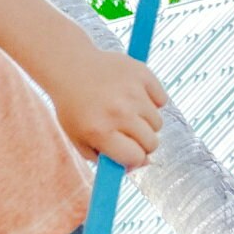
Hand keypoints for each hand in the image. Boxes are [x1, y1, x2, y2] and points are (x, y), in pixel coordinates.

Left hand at [44, 47, 165, 169]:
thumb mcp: (79, 139)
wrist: (71, 68)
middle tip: (129, 135)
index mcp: (100, 132)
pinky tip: (133, 96)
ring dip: (146, 123)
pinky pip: (161, 100)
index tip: (130, 155)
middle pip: (151, 143)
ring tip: (126, 113)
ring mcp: (133, 92)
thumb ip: (105, 158)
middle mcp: (119, 112)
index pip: (135, 157)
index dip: (134, 160)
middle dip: (143, 144)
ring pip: (157, 123)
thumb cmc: (75, 109)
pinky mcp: (143, 75)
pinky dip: (152, 101)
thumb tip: (140, 165)